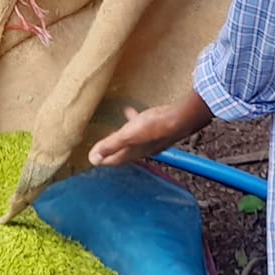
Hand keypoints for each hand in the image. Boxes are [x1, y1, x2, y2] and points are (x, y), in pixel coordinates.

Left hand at [89, 92, 214, 167]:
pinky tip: (131, 113)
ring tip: (116, 131)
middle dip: (112, 150)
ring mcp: (151, 141)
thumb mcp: (127, 135)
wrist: (181, 118)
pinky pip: (142, 129)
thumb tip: (93, 158)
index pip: (114, 161)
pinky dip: (135, 124)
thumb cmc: (155, 126)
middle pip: (123, 153)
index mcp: (133, 153)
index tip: (93, 159)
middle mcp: (142, 150)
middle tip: (102, 148)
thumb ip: (110, 145)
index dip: (103, 159)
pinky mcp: (158, 130)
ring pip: (133, 142)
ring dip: (123, 138)